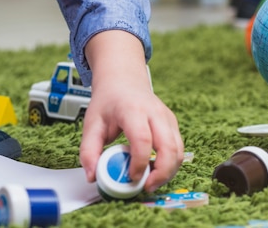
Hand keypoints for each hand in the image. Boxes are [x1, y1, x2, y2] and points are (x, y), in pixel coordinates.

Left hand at [79, 31, 183, 192]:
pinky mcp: (172, 124)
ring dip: (168, 171)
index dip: (140, 162)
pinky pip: (178, 148)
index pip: (143, 138)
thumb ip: (89, 151)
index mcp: (133, 110)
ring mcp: (167, 118)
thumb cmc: (109, 101)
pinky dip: (170, 164)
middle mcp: (155, 113)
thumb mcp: (92, 123)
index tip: (131, 178)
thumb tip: (93, 176)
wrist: (123, 80)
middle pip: (168, 146)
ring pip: (178, 150)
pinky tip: (155, 170)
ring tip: (150, 181)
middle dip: (161, 172)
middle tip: (146, 187)